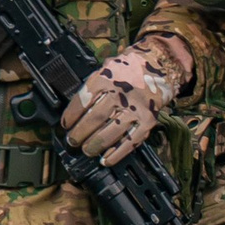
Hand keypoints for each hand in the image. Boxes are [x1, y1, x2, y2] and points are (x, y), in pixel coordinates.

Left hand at [64, 37, 189, 163]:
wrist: (159, 65)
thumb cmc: (128, 69)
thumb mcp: (106, 68)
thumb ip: (93, 86)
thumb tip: (76, 109)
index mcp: (105, 78)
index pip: (83, 100)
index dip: (71, 116)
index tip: (65, 125)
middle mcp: (120, 93)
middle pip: (95, 118)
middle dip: (80, 133)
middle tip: (73, 141)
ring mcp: (135, 108)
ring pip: (111, 132)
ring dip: (96, 145)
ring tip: (87, 150)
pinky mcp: (148, 121)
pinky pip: (130, 141)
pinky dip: (117, 153)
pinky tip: (106, 160)